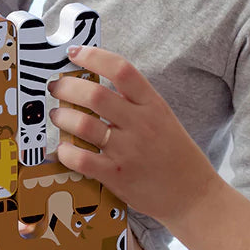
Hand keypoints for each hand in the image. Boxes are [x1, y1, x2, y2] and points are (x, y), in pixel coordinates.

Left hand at [49, 44, 218, 230]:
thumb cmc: (175, 156)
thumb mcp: (162, 118)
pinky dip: (66, 151)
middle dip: (68, 87)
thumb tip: (95, 87)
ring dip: (62, 117)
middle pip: (96, 95)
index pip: (122, 70)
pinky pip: (81, 159)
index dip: (94, 57)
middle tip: (56, 88)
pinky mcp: (117, 176)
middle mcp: (141, 124)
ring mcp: (128, 151)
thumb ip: (134, 103)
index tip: (74, 54)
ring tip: (57, 115)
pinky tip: (63, 148)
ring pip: (83, 125)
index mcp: (153, 104)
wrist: (193, 195)